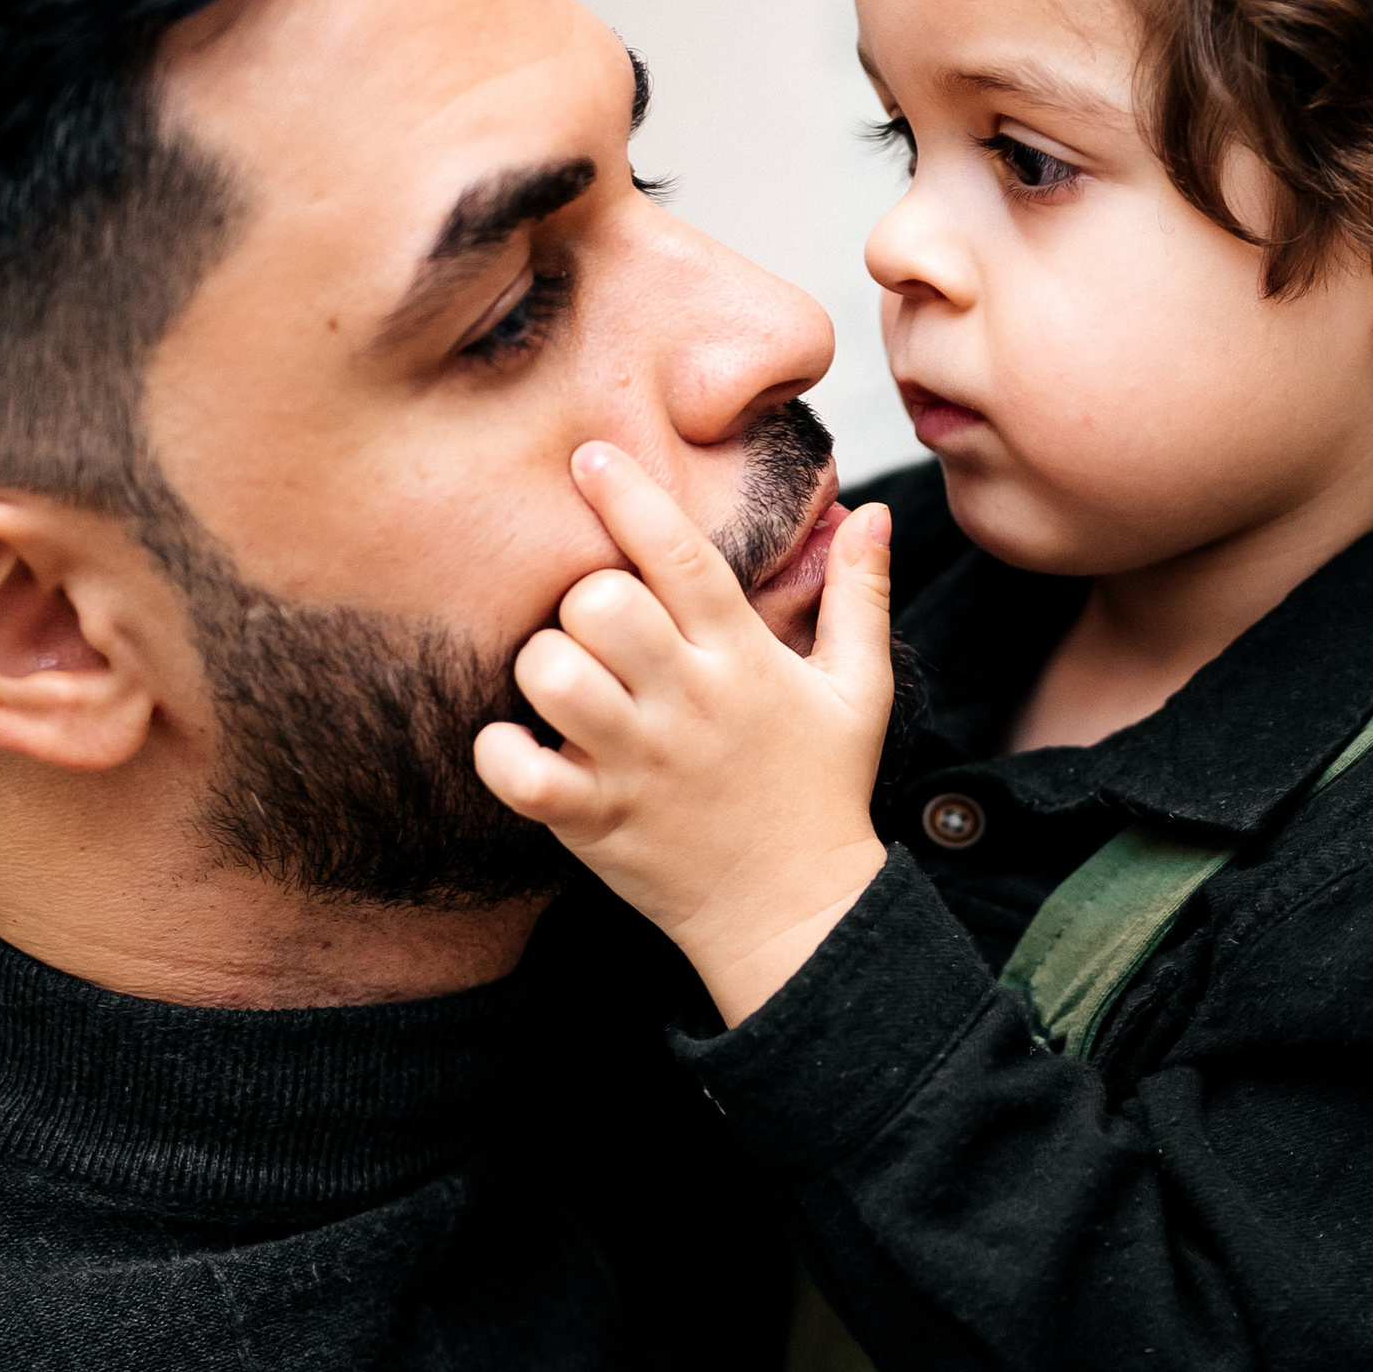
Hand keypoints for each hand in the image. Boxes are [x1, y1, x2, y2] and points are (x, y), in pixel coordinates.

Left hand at [473, 443, 894, 1022]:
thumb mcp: (862, 692)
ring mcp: (637, 765)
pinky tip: (517, 745)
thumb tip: (872, 513)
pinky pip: (520, 774)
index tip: (589, 456)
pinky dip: (501, 753)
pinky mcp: (598, 822)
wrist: (800, 915)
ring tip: (564, 682)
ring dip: (542, 666)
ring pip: (552, 675)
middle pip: (599, 603)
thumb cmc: (823, 793)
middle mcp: (686, 704)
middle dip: (581, 596)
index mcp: (743, 660)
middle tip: (594, 624)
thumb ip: (859, 597)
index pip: (678, 555)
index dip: (628, 495)